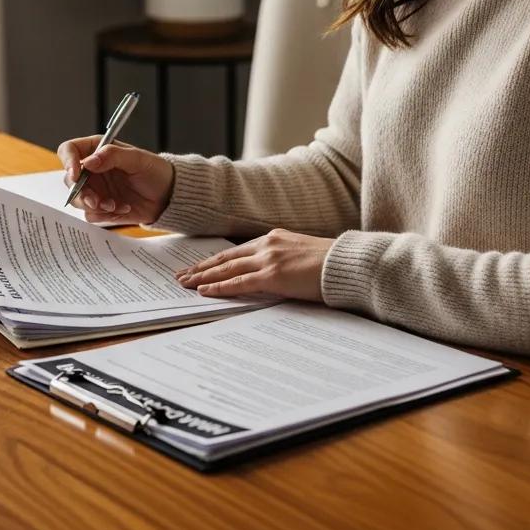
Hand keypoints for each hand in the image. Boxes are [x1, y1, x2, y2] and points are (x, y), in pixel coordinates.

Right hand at [56, 135, 174, 225]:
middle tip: (96, 201)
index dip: (68, 161)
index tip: (76, 175)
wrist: (167, 196)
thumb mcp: (137, 159)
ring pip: (77, 200)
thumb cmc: (155, 171)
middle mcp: (92, 170)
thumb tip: (88, 162)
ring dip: (94, 205)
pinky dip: (106, 215)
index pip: (69, 150)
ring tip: (114, 205)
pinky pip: (91, 214)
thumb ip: (113, 156)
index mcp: (97, 150)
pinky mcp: (101, 207)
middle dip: (81, 192)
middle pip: (70, 179)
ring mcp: (95, 189)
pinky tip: (123, 208)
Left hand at [176, 229, 333, 301]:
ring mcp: (269, 259)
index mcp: (273, 238)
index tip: (199, 266)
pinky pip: (239, 282)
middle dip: (201, 268)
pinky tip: (205, 291)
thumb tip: (270, 274)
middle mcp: (267, 244)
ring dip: (203, 277)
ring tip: (185, 284)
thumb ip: (282, 260)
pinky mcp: (273, 275)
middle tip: (181, 276)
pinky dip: (220, 287)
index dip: (215, 260)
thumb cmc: (331, 264)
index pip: (236, 251)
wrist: (348, 264)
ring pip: (227, 269)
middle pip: (225, 258)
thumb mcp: (301, 255)